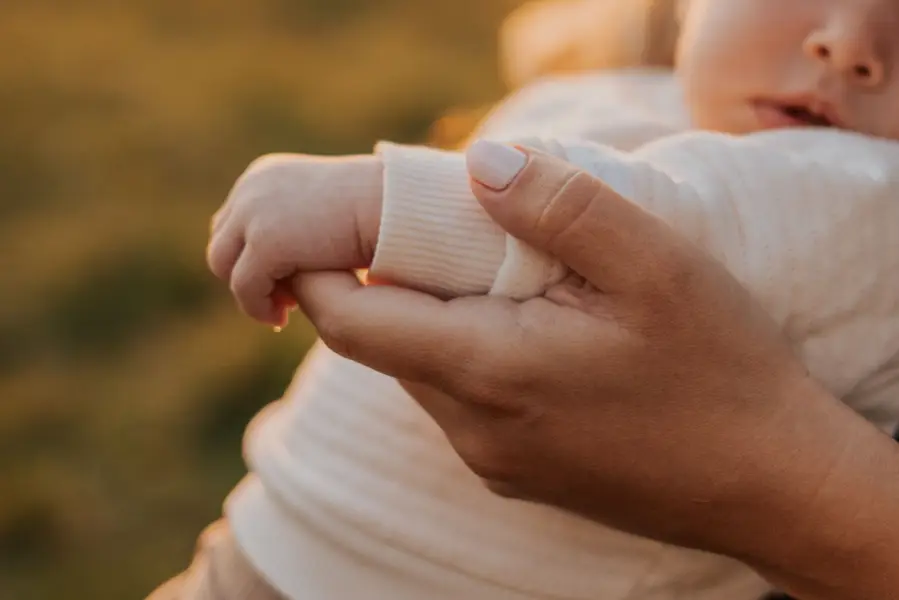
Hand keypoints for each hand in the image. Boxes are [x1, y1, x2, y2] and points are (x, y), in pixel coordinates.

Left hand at [207, 153, 382, 325]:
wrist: (391, 204)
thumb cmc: (375, 207)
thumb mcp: (327, 207)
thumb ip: (302, 223)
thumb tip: (293, 254)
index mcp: (264, 176)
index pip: (234, 223)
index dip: (248, 257)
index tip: (280, 282)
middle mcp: (250, 190)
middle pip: (223, 244)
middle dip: (245, 275)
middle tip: (281, 301)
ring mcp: (253, 214)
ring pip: (224, 266)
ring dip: (249, 294)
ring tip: (281, 312)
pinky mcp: (266, 243)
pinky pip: (244, 288)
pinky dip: (259, 308)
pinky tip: (282, 319)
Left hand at [292, 145, 898, 599]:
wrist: (768, 485)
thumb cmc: (720, 373)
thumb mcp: (655, 268)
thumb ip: (562, 208)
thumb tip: (480, 163)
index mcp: (491, 372)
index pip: (352, 324)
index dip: (321, 274)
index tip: (333, 229)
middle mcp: (474, 429)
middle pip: (383, 345)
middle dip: (382, 283)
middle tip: (424, 228)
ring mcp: (492, 460)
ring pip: (420, 372)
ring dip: (428, 317)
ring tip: (481, 270)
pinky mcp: (515, 472)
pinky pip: (458, 401)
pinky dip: (462, 351)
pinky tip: (520, 325)